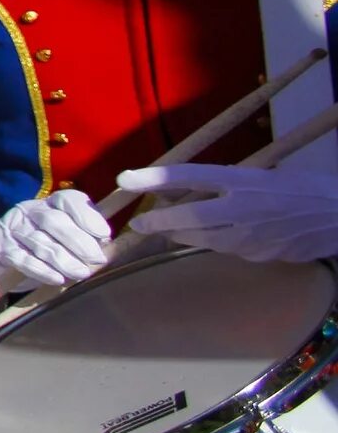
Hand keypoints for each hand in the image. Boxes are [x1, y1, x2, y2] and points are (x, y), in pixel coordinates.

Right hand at [0, 189, 112, 295]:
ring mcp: (13, 228)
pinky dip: (40, 269)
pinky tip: (56, 278)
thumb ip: (85, 237)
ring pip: (39, 241)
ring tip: (81, 273)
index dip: (86, 216)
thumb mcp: (65, 236)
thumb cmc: (44, 244)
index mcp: (50, 203)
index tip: (104, 235)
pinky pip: (21, 258)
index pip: (68, 200)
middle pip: (53, 221)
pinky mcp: (0, 247)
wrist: (0, 253)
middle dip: (78, 241)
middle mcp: (30, 211)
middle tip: (96, 259)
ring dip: (62, 259)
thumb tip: (107, 245)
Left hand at [115, 162, 337, 263]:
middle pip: (189, 217)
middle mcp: (247, 209)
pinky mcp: (263, 256)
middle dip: (158, 220)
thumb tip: (189, 187)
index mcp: (246, 181)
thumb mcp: (266, 176)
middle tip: (138, 222)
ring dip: (185, 234)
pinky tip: (220, 236)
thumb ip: (230, 183)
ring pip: (205, 239)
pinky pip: (230, 249)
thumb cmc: (306, 189)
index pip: (190, 176)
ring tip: (169, 228)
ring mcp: (255, 237)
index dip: (154, 177)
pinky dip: (219, 241)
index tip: (126, 178)